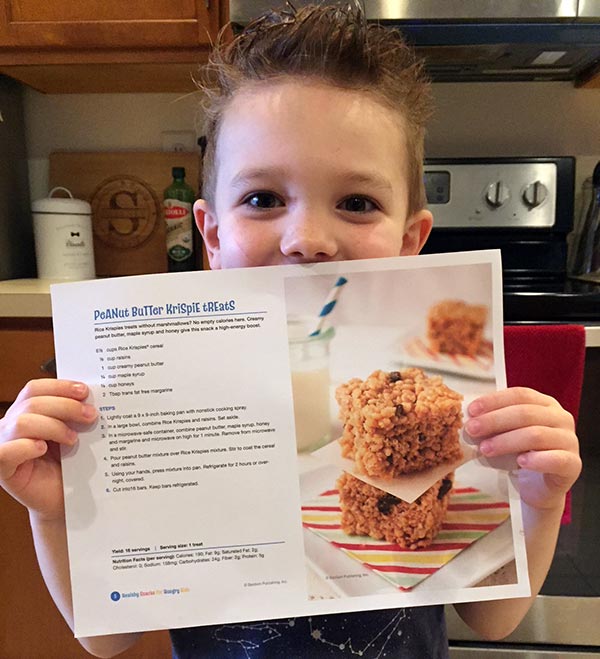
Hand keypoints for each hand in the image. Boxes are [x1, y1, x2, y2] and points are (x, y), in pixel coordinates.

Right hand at [0, 379, 96, 520]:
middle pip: (32, 403)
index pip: (35, 389)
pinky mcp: (2, 468)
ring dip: (53, 427)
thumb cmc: (70, 463)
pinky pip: (7, 451)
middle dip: (66, 406)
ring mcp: (4, 445)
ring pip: (22, 422)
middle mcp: (11, 425)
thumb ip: (75, 414)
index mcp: (27, 411)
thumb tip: (90, 396)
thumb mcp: (74, 432)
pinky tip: (43, 449)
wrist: (66, 498)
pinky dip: (27, 446)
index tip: (84, 391)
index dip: (59, 386)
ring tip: (72, 439)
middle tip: (90, 416)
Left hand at [464, 387, 580, 511]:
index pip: (520, 395)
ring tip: (485, 449)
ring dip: (506, 441)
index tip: (472, 410)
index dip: (494, 400)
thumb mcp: (506, 433)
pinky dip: (536, 459)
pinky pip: (556, 459)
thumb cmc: (520, 454)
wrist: (537, 487)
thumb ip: (494, 422)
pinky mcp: (573, 464)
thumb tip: (469, 417)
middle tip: (472, 430)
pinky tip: (520, 462)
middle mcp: (561, 418)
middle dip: (495, 421)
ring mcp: (569, 440)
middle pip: (526, 413)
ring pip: (536, 435)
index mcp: (545, 404)